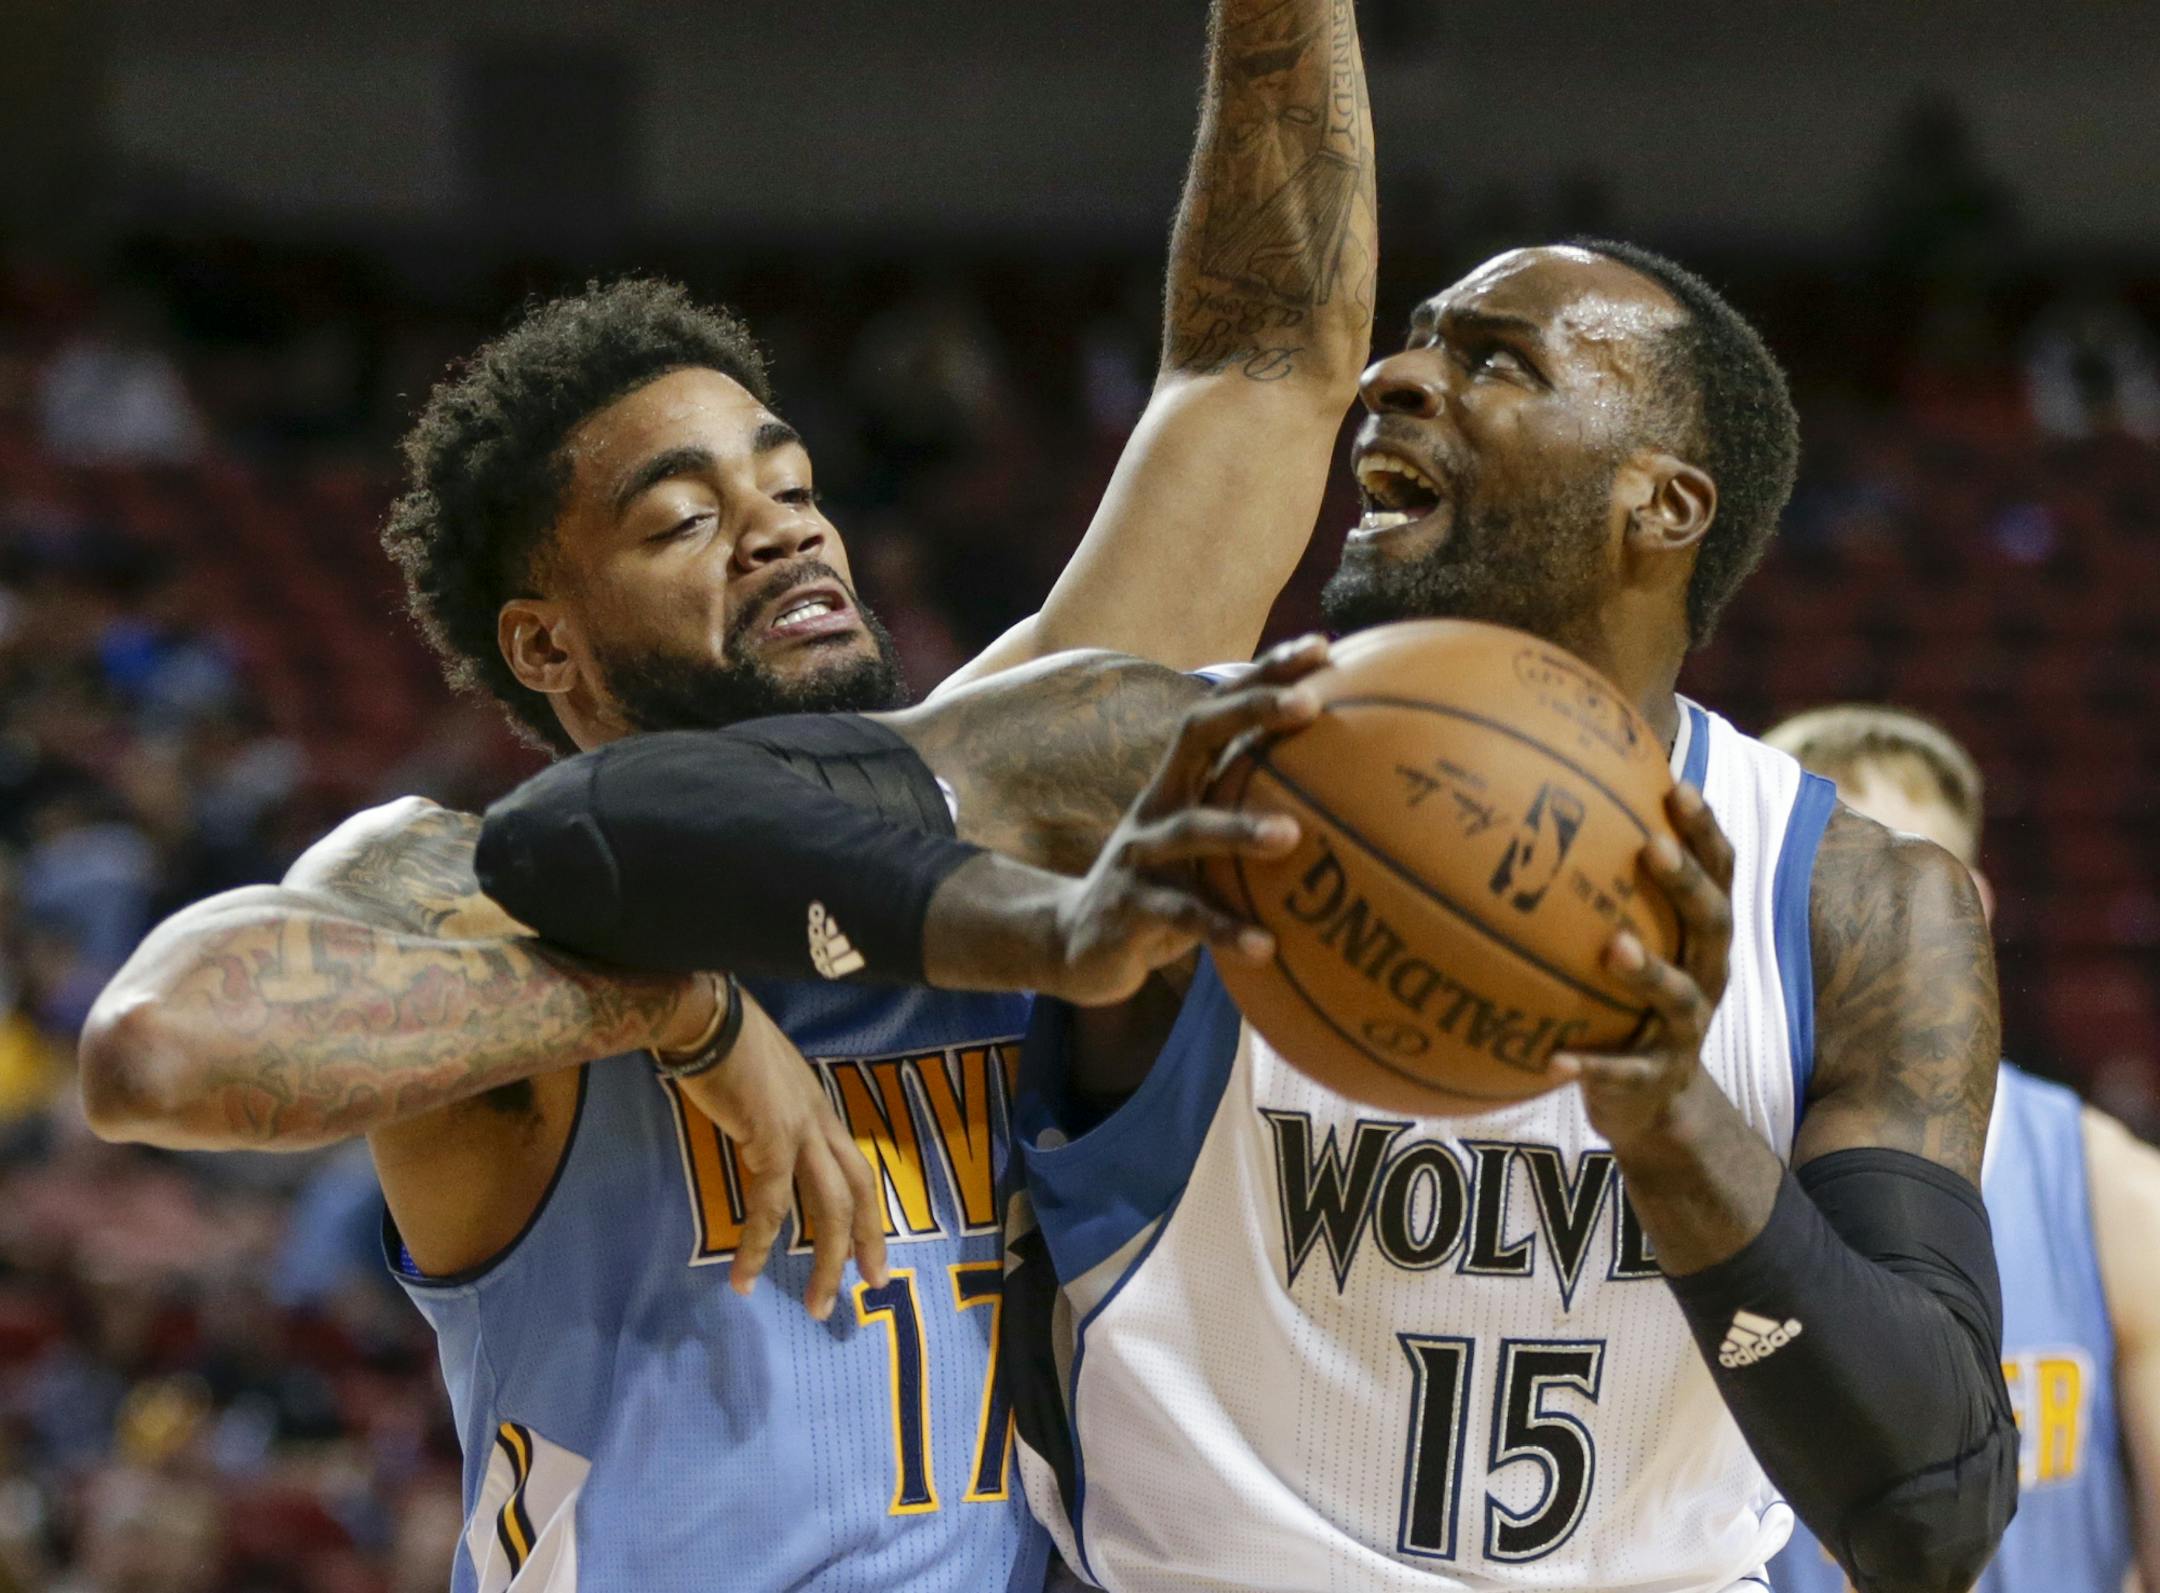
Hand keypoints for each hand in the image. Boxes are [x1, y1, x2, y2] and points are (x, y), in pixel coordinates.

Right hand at [671, 983, 887, 1320]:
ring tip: (819, 1307)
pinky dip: (758, 1246)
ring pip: (829, 1209)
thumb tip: (756, 1127)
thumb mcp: (760, 1079)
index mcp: (818, 1107)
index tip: (873, 1252)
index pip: (856, 1167)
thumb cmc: (722, 1038)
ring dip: (826, 1263)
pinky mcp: (770, 1139)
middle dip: (868, 1242)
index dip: (868, 1211)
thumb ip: (768, 1109)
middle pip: (858, 1191)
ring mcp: (801, 1130)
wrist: (704, 1014)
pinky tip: (744, 1276)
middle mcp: (819, 1120)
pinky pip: (772, 1207)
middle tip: (873, 1286)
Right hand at [1042, 635, 1331, 1005]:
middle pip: (1195, 734)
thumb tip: (1352, 803)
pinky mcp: (1128, 910)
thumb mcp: (1206, 846)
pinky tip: (1268, 947)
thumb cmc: (1169, 888)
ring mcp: (1139, 855)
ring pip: (1188, 831)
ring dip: (1239, 830)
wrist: (1080, 945)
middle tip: (1310, 704)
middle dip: (1251, 710)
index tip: (1322, 647)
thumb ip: (1255, 816)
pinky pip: (1182, 918)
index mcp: (1180, 780)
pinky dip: (1225, 930)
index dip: (1267, 673)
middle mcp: (1157, 804)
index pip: (1222, 708)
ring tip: (1292, 835)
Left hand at [1551, 783, 1735, 1149]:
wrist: (1653, 1101)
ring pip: (1680, 998)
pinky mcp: (1653, 1080)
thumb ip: (1603, 888)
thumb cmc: (1630, 998)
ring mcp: (1684, 1031)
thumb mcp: (1632, 939)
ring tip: (1614, 947)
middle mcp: (1705, 976)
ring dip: (1650, 972)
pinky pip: (1623, 1073)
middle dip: (1687, 883)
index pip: (1718, 874)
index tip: (1678, 787)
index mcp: (1700, 938)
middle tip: (1653, 847)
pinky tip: (1553, 1058)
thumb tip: (1547, 802)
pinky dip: (1591, 1066)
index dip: (1706, 831)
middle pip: (1712, 923)